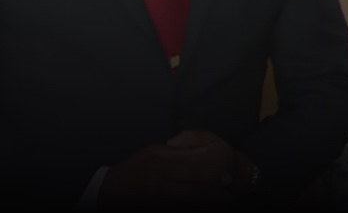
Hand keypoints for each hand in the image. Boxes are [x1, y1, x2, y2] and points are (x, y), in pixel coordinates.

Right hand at [99, 130, 254, 207]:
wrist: (107, 191)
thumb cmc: (132, 169)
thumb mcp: (153, 152)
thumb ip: (176, 152)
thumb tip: (199, 151)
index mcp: (160, 165)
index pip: (191, 170)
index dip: (211, 175)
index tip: (227, 177)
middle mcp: (159, 182)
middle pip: (191, 190)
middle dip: (212, 194)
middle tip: (230, 195)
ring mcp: (156, 199)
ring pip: (187, 203)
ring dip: (205, 203)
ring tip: (223, 202)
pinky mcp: (156, 208)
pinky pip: (177, 210)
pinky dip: (191, 209)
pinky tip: (203, 207)